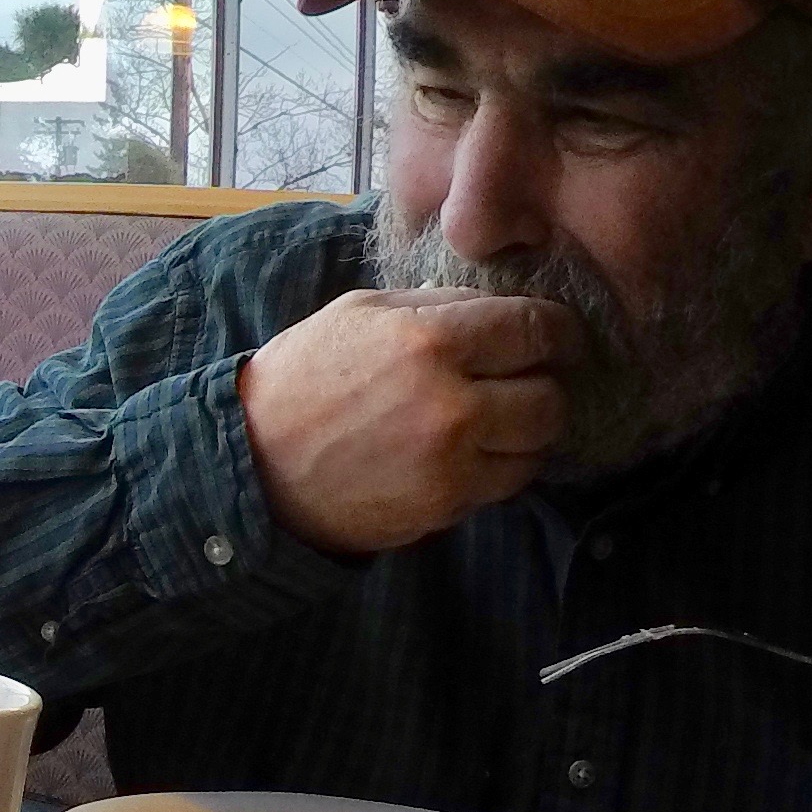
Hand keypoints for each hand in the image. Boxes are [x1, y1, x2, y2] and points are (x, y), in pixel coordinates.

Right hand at [235, 287, 574, 558]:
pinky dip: (494, 469)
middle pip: (549, 396)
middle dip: (542, 387)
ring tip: (496, 424)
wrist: (251, 466)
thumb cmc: (301, 380)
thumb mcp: (358, 313)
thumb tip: (496, 309)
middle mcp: (452, 403)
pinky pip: (503, 485)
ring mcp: (451, 462)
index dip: (559, 332)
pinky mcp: (444, 506)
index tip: (557, 337)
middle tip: (522, 384)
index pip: (536, 328)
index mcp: (431, 339)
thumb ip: (434, 305)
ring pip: (537, 447)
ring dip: (525, 434)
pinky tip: (463, 455)